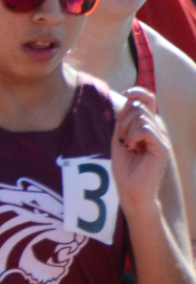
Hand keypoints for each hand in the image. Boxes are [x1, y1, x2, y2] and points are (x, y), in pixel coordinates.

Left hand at [113, 95, 173, 213]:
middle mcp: (159, 129)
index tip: (126, 92)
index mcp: (150, 126)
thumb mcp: (120, 138)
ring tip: (129, 147)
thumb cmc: (125, 168)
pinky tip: (133, 149)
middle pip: (139, 107)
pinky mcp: (163, 147)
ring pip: (140, 117)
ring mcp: (163, 137)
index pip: (150, 100)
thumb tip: (130, 98)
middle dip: (123, 121)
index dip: (139, 92)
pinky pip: (145, 129)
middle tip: (123, 140)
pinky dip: (132, 137)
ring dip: (126, 131)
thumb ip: (124, 120)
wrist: (131, 191)